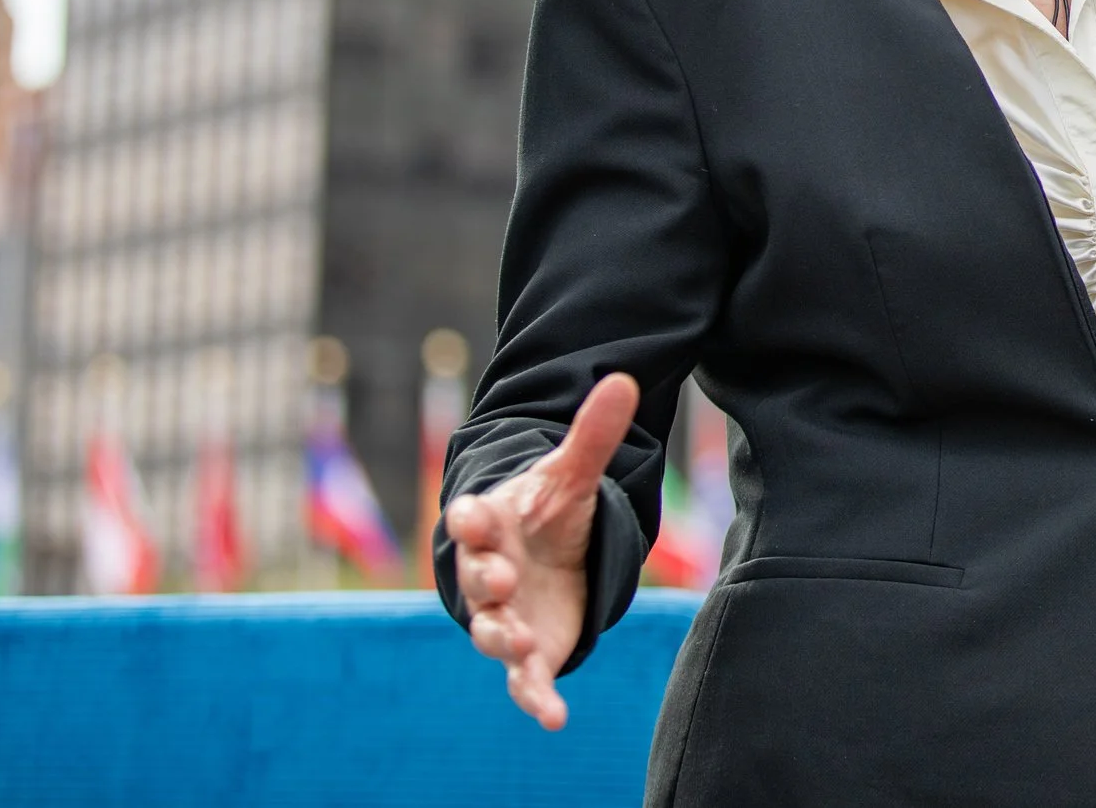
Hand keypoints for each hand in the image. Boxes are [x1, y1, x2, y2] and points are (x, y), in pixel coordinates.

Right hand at [445, 372, 638, 729]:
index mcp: (492, 523)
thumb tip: (624, 378)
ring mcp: (503, 616)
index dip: (470, 517)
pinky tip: (554, 717)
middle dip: (485, 579)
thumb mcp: (573, 475)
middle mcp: (488, 573)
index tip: (472, 514)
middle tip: (499, 577)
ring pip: (490, 631)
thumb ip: (593, 433)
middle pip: (476, 578)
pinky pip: (523, 680)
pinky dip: (535, 698)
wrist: (543, 561)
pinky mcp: (526, 653)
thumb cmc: (546, 515)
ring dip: (499, 636)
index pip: (470, 517)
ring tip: (517, 642)